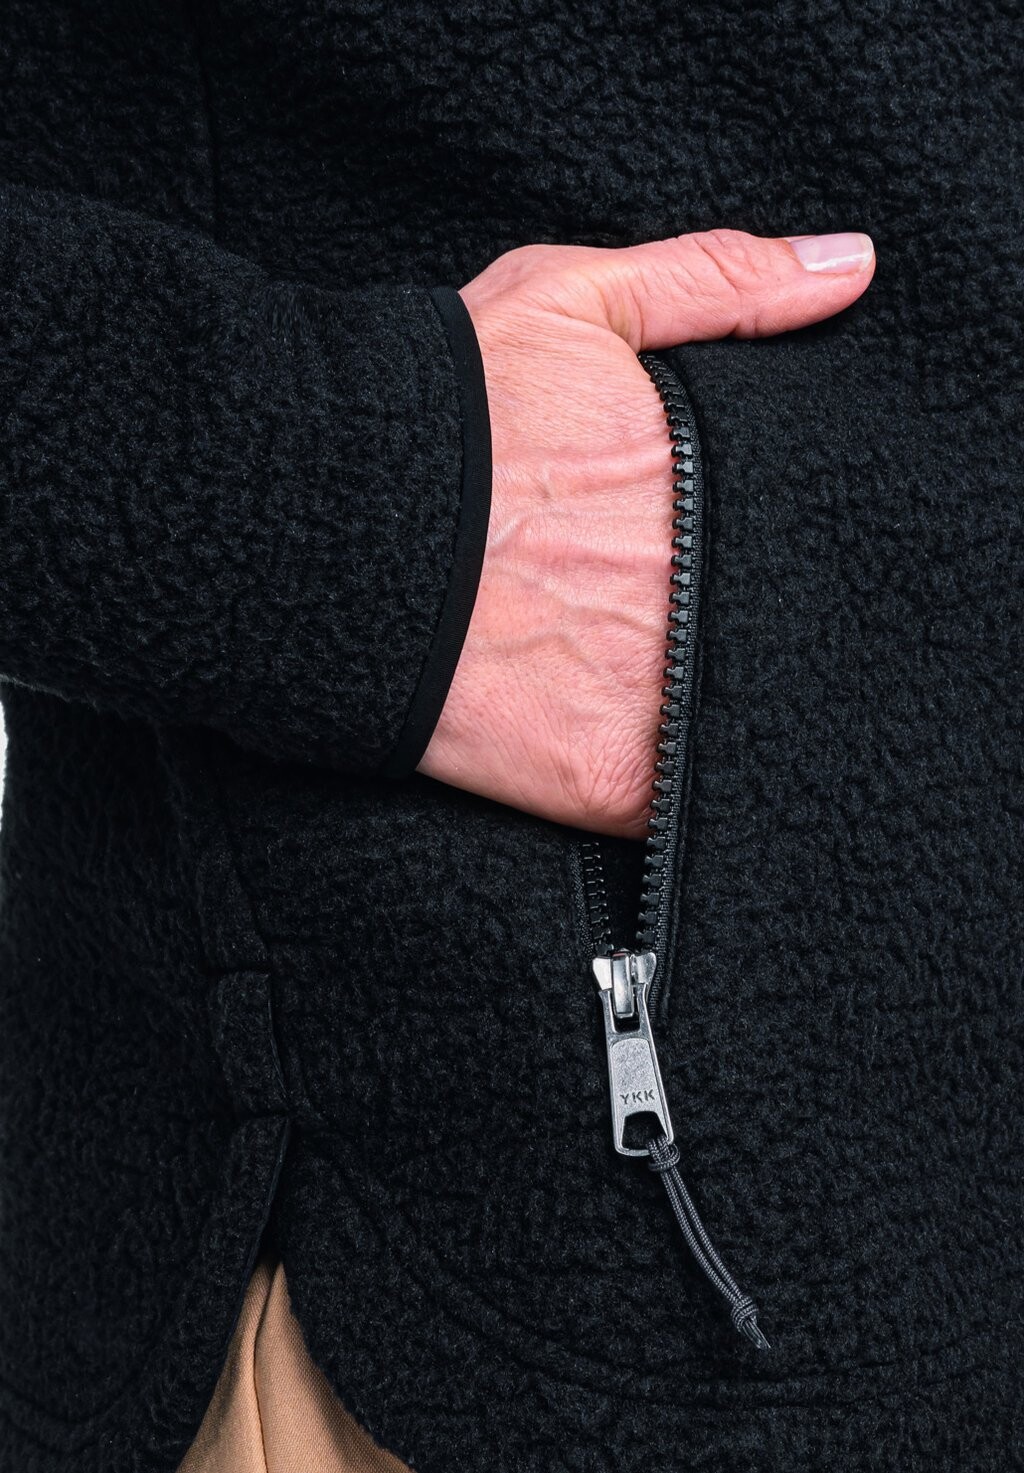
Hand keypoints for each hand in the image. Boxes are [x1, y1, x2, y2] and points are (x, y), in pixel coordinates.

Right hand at [418, 230, 874, 836]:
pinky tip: (682, 767)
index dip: (809, 542)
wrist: (309, 532)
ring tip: (703, 692)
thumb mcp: (568, 302)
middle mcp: (698, 589)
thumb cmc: (433, 417)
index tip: (788, 550)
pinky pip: (690, 807)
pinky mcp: (611, 781)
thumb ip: (717, 280)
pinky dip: (702, 797)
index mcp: (708, 482)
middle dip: (777, 623)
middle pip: (789, 624)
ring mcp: (660, 692)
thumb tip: (852, 266)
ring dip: (749, 711)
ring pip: (752, 720)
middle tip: (724, 619)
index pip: (814, 527)